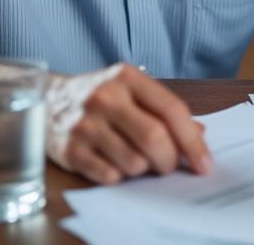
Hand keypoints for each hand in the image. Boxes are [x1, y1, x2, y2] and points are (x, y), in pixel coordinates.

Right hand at [45, 63, 210, 184]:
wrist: (48, 100)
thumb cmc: (100, 97)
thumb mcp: (132, 90)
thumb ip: (164, 110)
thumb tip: (199, 134)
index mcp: (127, 78)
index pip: (171, 110)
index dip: (192, 141)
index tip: (204, 164)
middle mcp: (105, 98)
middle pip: (154, 138)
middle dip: (170, 160)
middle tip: (169, 166)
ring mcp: (85, 125)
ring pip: (134, 162)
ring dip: (143, 169)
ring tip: (135, 157)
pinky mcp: (70, 150)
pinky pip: (110, 176)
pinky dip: (120, 176)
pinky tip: (113, 162)